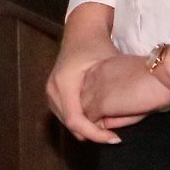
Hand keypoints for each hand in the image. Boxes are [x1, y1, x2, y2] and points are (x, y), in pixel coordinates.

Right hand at [46, 8, 124, 143]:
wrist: (81, 30)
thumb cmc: (97, 44)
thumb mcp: (107, 66)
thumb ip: (109, 91)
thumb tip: (118, 118)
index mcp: (64, 82)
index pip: (75, 120)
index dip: (94, 134)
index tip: (115, 138)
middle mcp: (52, 89)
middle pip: (70, 124)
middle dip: (92, 133)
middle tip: (114, 137)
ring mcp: (50, 92)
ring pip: (67, 122)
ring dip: (87, 128)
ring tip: (108, 130)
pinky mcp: (53, 93)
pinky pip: (66, 114)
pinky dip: (82, 120)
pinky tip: (98, 119)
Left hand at [80, 52, 169, 128]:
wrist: (164, 76)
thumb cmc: (155, 77)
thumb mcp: (130, 82)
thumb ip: (115, 95)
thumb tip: (107, 117)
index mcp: (103, 65)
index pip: (89, 88)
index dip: (100, 102)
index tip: (114, 110)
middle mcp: (94, 75)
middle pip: (84, 100)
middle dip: (95, 113)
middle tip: (113, 124)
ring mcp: (94, 89)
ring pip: (85, 113)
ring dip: (97, 123)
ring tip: (112, 131)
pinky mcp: (99, 104)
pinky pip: (91, 124)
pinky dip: (100, 133)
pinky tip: (115, 136)